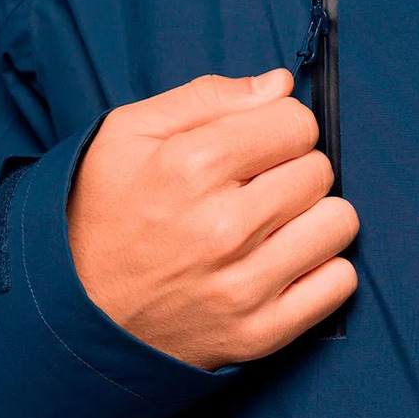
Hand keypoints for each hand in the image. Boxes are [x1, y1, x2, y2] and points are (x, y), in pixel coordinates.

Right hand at [66, 70, 359, 371]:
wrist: (78, 313)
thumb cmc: (104, 215)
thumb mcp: (128, 135)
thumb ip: (208, 97)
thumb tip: (282, 85)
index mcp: (190, 168)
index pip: (297, 122)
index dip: (281, 127)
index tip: (261, 146)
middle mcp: (224, 229)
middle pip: (320, 171)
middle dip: (295, 169)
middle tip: (259, 189)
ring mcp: (245, 287)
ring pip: (339, 223)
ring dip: (315, 218)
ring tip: (277, 226)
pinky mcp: (261, 333)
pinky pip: (339, 283)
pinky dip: (322, 269)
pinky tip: (286, 264)